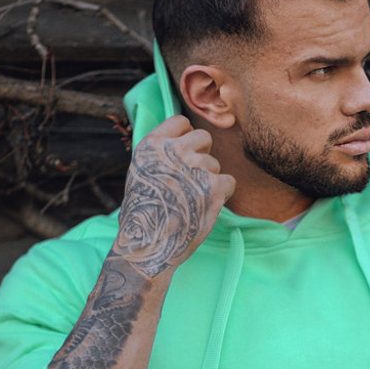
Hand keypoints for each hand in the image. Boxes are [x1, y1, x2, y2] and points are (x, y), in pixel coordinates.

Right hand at [113, 115, 235, 277]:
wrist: (150, 245)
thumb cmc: (143, 215)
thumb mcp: (140, 174)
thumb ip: (160, 155)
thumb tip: (179, 144)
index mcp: (152, 145)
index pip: (181, 123)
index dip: (186, 138)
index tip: (184, 155)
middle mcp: (175, 151)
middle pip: (204, 138)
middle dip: (202, 156)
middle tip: (192, 181)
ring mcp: (196, 168)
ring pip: (216, 165)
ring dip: (209, 181)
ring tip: (192, 202)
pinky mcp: (213, 187)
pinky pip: (229, 182)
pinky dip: (222, 195)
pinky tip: (206, 207)